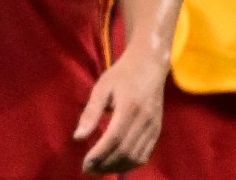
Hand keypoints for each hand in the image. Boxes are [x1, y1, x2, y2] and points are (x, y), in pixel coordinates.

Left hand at [75, 49, 168, 172]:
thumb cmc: (121, 75)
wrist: (149, 66)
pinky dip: (130, 163)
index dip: (99, 154)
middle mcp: (144, 120)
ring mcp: (154, 127)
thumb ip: (90, 113)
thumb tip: (78, 138)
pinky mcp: (157, 130)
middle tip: (88, 170)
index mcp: (129, 108)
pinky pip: (145, 154)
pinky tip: (116, 164)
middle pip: (125, 151)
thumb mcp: (101, 88)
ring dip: (117, 167)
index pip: (114, 139)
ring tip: (99, 170)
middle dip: (106, 164)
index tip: (84, 163)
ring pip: (137, 156)